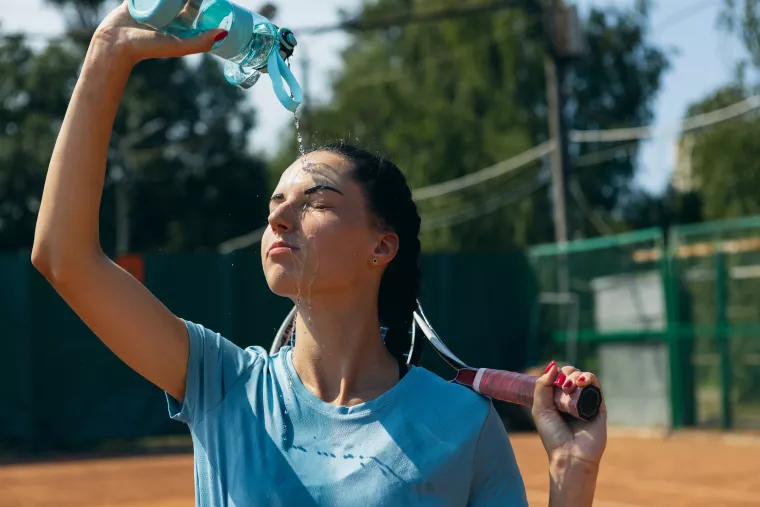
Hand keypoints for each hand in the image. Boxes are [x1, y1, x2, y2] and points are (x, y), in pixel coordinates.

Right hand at [91, 1, 227, 65]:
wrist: (117, 44)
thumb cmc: (149, 48)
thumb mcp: (179, 45)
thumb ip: (201, 42)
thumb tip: (225, 33)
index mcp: (179, 25)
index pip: (195, 7)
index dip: (199, 1)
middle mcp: (168, 16)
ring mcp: (152, 7)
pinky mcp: (136, 0)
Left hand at [531, 361, 606, 467]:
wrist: (570, 454)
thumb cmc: (553, 435)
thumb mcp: (540, 409)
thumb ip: (542, 386)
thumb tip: (553, 365)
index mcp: (557, 398)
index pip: (558, 376)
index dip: (555, 373)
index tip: (551, 380)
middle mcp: (572, 398)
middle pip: (571, 373)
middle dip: (565, 374)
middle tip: (562, 387)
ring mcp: (586, 401)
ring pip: (583, 376)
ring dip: (575, 375)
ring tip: (570, 386)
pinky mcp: (599, 405)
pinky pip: (596, 385)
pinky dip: (589, 378)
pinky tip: (581, 382)